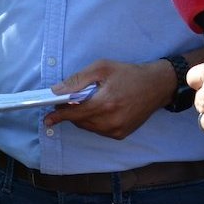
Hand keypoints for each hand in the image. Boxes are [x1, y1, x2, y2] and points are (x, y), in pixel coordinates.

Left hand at [43, 60, 171, 139]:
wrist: (156, 86)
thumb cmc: (128, 73)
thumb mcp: (101, 68)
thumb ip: (77, 80)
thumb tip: (56, 91)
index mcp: (105, 103)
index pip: (74, 113)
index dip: (59, 116)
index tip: (47, 118)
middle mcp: (111, 121)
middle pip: (80, 121)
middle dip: (71, 112)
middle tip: (68, 101)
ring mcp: (117, 130)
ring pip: (88, 127)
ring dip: (82, 117)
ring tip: (88, 101)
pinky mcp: (121, 134)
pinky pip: (99, 130)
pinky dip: (94, 121)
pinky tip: (100, 109)